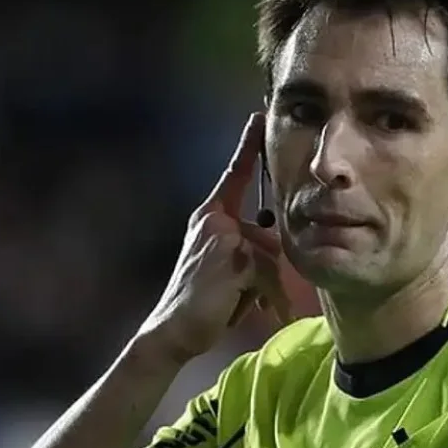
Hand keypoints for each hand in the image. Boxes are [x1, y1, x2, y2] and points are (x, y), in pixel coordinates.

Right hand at [137, 113, 294, 364]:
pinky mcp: (235, 258)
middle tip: (240, 294)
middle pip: (267, 233)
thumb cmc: (204, 300)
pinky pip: (268, 275)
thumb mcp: (228, 264)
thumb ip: (248, 245)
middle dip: (265, 271)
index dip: (247, 147)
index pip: (234, 175)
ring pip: (270, 256)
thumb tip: (274, 240)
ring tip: (245, 307)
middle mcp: (214, 220)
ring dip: (266, 289)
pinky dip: (268, 298)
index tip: (258, 118)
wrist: (173, 329)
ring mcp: (223, 237)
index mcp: (210, 216)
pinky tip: (257, 312)